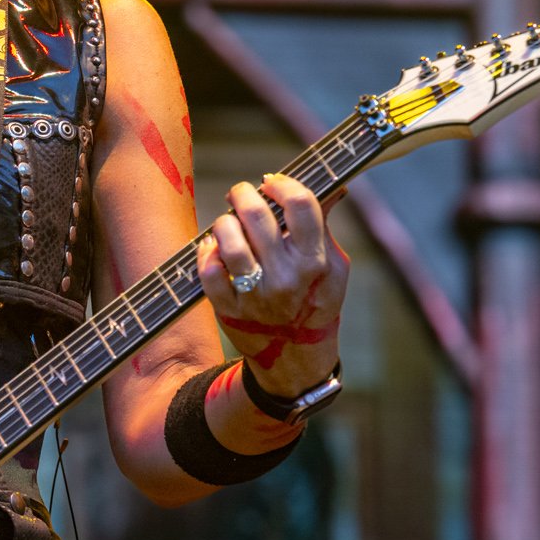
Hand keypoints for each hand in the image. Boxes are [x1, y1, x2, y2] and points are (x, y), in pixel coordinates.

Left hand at [196, 173, 349, 395]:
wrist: (295, 356)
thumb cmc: (315, 301)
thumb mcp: (333, 268)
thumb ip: (325, 228)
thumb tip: (332, 187)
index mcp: (316, 262)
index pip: (301, 204)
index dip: (283, 184)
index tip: (271, 184)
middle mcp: (286, 277)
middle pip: (257, 215)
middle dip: (243, 194)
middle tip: (241, 194)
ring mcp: (256, 295)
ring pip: (228, 239)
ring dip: (224, 222)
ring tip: (228, 223)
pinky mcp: (229, 309)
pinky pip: (207, 270)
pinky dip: (206, 252)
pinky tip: (213, 248)